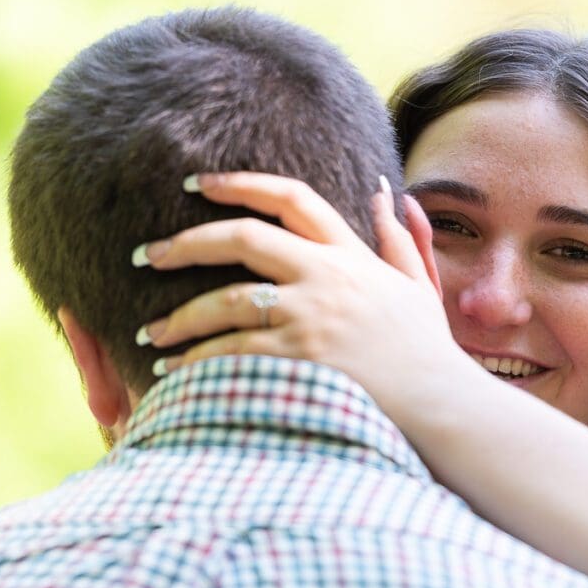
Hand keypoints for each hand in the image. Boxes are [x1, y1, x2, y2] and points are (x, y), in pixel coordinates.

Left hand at [133, 172, 462, 412]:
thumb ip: (399, 236)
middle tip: (148, 256)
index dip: (242, 184)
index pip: (292, 198)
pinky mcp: (297, 360)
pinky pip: (231, 354)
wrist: (439, 404)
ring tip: (151, 334)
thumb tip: (384, 192)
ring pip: (226, 302)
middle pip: (242, 238)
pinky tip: (174, 373)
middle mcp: (325, 276)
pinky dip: (197, 362)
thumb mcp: (418, 284)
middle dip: (187, 243)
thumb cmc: (426, 348)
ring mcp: (309, 318)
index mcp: (349, 254)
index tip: (201, 183)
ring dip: (180, 318)